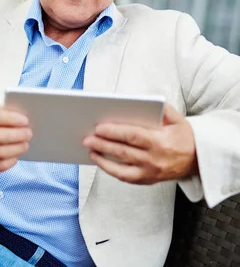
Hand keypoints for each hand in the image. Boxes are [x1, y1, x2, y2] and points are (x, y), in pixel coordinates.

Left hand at [82, 104, 197, 184]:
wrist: (197, 159)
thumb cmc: (182, 136)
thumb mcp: (177, 119)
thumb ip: (162, 109)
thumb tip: (144, 102)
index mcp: (160, 142)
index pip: (133, 136)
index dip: (114, 132)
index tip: (98, 127)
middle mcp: (154, 159)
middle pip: (123, 151)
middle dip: (102, 144)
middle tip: (86, 137)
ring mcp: (150, 172)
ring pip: (121, 167)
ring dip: (102, 158)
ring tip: (89, 149)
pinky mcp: (147, 180)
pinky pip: (124, 177)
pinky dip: (110, 169)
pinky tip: (99, 160)